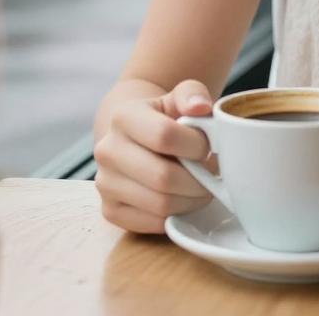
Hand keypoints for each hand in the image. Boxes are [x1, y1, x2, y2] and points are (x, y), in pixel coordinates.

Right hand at [94, 79, 217, 234]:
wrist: (136, 136)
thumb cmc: (165, 116)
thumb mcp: (179, 97)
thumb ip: (193, 94)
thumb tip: (201, 107)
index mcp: (123, 116)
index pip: (165, 136)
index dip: (197, 145)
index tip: (209, 147)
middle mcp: (107, 150)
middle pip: (163, 177)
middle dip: (199, 179)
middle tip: (213, 174)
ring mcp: (105, 183)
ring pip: (161, 204)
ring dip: (192, 199)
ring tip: (203, 186)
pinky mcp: (110, 210)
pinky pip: (152, 224)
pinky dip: (177, 215)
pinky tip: (185, 198)